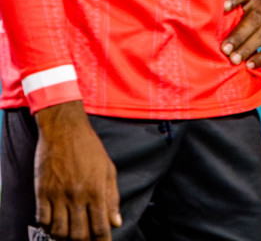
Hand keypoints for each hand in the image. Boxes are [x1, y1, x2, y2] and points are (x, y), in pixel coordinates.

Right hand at [34, 101, 120, 240]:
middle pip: (79, 234)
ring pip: (59, 231)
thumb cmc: (90, 149)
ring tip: (70, 235)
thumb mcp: (108, 169)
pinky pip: (43, 220)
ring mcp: (58, 195)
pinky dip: (48, 228)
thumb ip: (112, 198)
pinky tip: (54, 225)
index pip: (100, 227)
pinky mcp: (42, 192)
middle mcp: (78, 196)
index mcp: (97, 190)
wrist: (64, 131)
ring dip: (65, 238)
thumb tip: (116, 222)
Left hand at [221, 0, 260, 68]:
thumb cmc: (236, 10)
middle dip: (239, 36)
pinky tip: (249, 65)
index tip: (223, 7)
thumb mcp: (231, 3)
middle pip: (253, 20)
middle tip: (225, 49)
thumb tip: (195, 20)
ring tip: (234, 60)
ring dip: (248, 48)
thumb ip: (219, 10)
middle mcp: (260, 8)